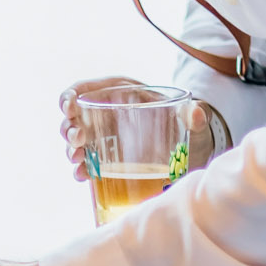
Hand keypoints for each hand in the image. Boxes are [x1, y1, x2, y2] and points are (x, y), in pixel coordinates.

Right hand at [60, 77, 229, 181]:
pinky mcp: (106, 161)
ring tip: (77, 158)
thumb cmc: (183, 120)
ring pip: (75, 143)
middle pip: (73, 119)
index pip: (83, 90)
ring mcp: (102, 139)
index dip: (69, 97)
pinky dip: (81, 171)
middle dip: (69, 129)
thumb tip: (197, 113)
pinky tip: (83, 176)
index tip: (68, 106)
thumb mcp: (189, 114)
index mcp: (117, 93)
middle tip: (78, 139)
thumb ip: (193, 113)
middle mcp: (104, 115)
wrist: (189, 146)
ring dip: (71, 150)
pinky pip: (87, 165)